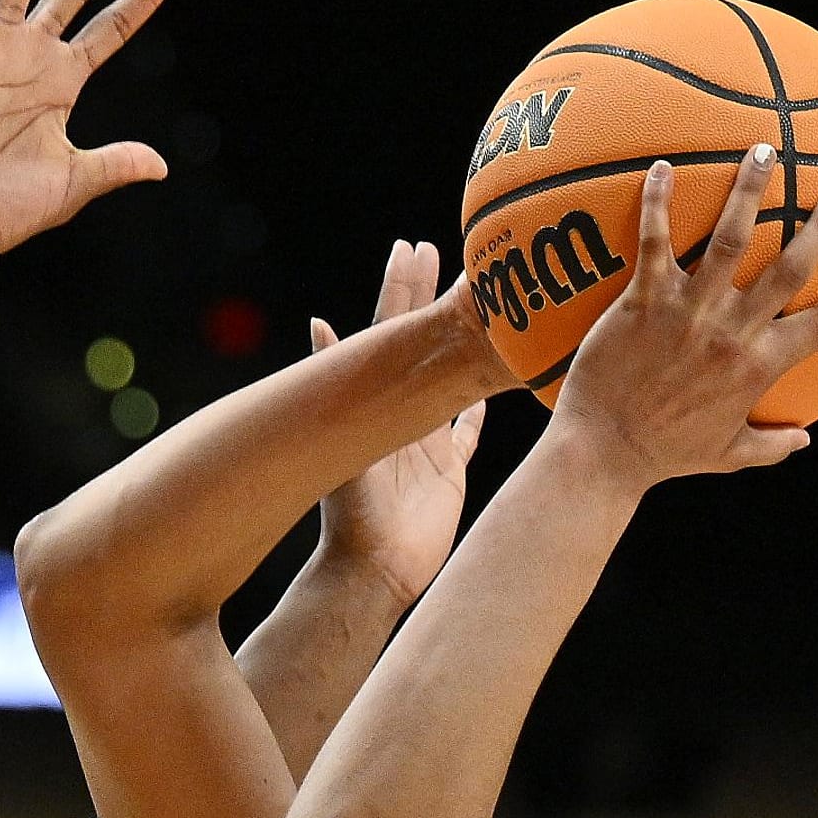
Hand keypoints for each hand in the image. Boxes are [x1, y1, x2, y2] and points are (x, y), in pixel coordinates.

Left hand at [311, 241, 482, 603]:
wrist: (371, 571)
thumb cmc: (353, 517)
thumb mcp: (345, 445)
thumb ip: (335, 389)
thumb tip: (318, 323)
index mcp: (379, 402)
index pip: (392, 331)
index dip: (403, 288)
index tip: (414, 245)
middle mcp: (403, 414)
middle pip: (425, 344)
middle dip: (437, 298)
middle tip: (456, 253)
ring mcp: (427, 442)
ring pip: (454, 381)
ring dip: (467, 345)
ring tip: (486, 306)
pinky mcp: (448, 472)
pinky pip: (469, 434)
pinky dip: (480, 410)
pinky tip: (498, 386)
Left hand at [545, 145, 817, 489]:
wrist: (603, 452)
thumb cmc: (664, 455)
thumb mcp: (727, 455)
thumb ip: (771, 445)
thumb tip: (805, 440)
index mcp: (759, 367)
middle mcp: (732, 332)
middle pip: (788, 268)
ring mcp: (689, 312)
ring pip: (729, 239)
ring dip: (749, 191)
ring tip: (764, 150)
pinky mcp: (644, 302)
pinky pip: (655, 243)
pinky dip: (658, 202)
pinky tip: (664, 166)